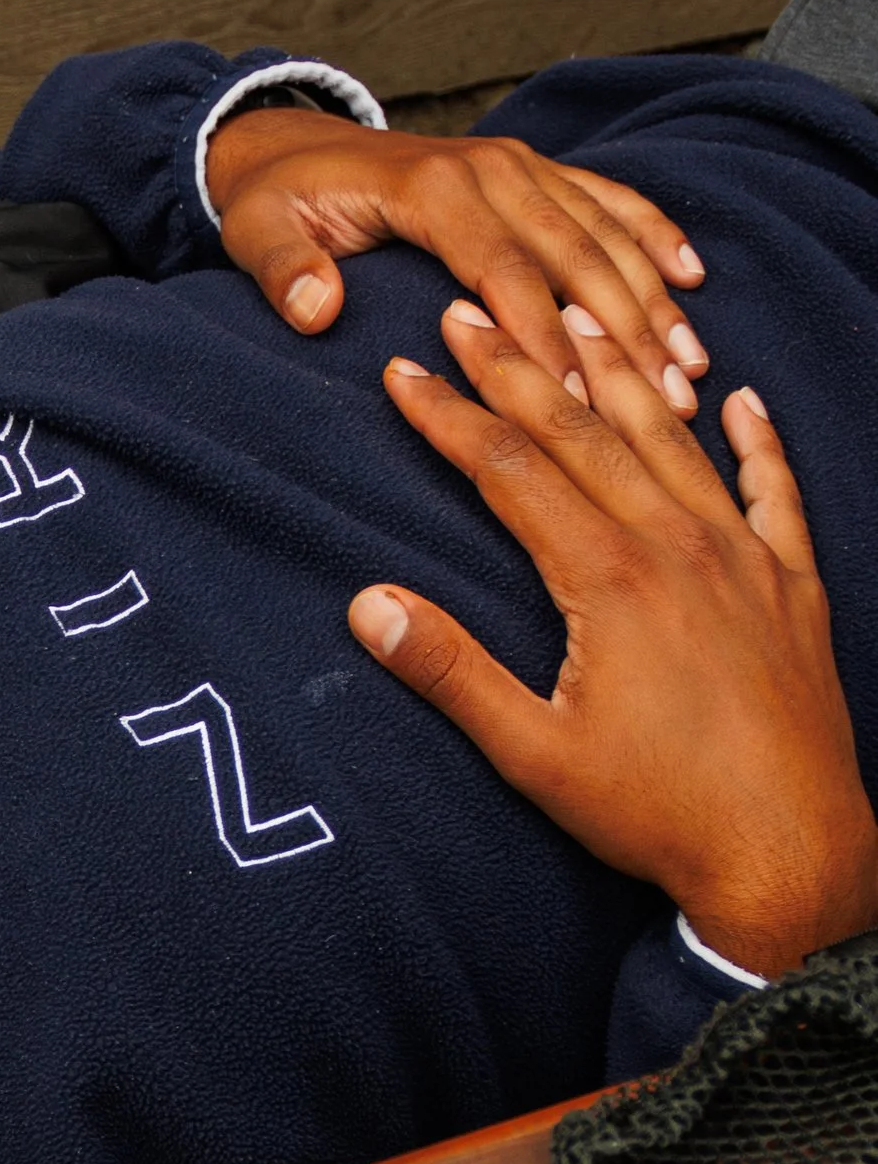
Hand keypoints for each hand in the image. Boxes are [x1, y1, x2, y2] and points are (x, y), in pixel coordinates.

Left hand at [205, 103, 711, 406]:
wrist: (289, 145)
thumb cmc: (275, 202)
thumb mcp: (257, 233)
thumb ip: (284, 271)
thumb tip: (317, 308)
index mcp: (432, 188)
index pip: (503, 271)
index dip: (544, 336)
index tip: (579, 399)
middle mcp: (490, 168)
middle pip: (575, 253)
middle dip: (625, 329)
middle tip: (666, 400)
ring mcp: (518, 165)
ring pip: (604, 231)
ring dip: (652, 296)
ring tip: (690, 365)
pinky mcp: (532, 170)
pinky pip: (606, 198)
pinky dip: (651, 233)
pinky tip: (692, 275)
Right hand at [357, 301, 877, 980]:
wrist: (789, 853)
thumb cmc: (655, 814)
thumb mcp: (534, 755)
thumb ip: (452, 672)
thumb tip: (370, 605)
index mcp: (608, 578)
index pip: (512, 470)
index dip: (450, 416)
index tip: (404, 372)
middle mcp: (678, 546)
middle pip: (585, 433)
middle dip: (519, 368)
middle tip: (471, 311)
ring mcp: (744, 561)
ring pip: (675, 443)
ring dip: (621, 378)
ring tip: (581, 319)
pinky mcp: (794, 590)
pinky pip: (776, 493)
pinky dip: (757, 443)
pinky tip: (740, 403)